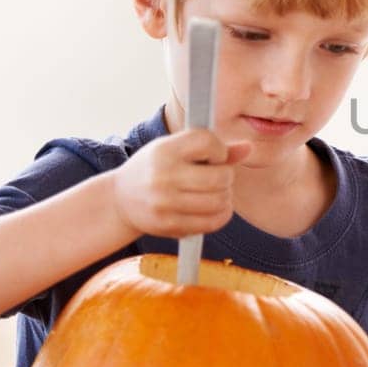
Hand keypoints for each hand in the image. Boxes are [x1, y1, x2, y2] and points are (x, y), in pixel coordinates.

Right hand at [111, 129, 251, 238]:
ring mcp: (166, 203)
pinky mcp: (170, 225)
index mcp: (165, 150)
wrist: (119, 201)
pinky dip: (221, 214)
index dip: (218, 149)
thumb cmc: (154, 169)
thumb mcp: (174, 149)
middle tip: (217, 176)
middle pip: (220, 176)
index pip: (207, 142)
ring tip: (215, 192)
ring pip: (220, 200)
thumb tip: (248, 148)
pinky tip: (215, 208)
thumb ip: (211, 147)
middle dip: (226, 175)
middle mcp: (164, 175)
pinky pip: (213, 222)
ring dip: (225, 196)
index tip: (214, 155)